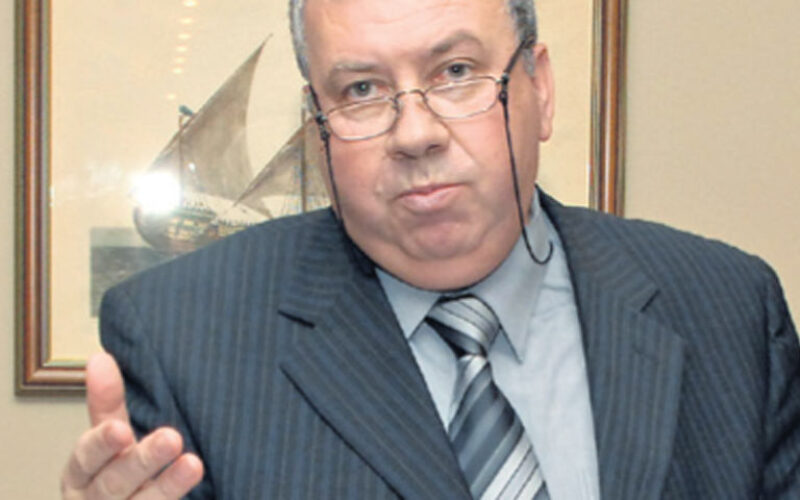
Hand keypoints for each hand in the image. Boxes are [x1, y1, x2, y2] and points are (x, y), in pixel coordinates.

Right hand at [61, 353, 203, 498]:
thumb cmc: (113, 477)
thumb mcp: (109, 441)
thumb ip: (107, 405)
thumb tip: (100, 357)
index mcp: (82, 474)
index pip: (88, 455)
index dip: (102, 443)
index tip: (121, 429)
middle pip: (115, 482)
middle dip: (142, 460)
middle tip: (171, 438)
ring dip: (167, 486)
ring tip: (193, 464)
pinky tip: (198, 494)